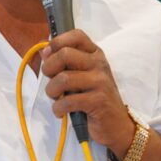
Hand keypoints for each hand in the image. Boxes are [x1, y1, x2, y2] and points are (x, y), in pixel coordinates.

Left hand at [41, 29, 133, 154]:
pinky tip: (60, 112)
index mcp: (95, 54)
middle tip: (50, 81)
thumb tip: (44, 52)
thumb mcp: (82, 76)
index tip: (48, 56)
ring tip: (55, 99)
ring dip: (51, 91)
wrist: (116, 125)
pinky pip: (68, 101)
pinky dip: (58, 108)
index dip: (57, 42)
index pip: (77, 35)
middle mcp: (99, 64)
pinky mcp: (98, 101)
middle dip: (49, 68)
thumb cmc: (95, 98)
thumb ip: (65, 63)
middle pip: (65, 54)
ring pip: (63, 78)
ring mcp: (100, 82)